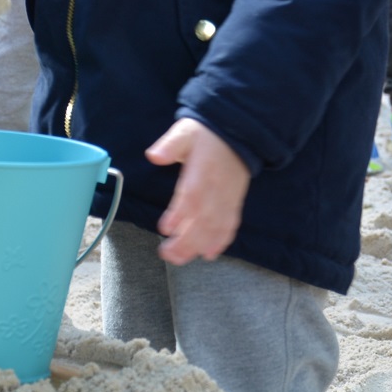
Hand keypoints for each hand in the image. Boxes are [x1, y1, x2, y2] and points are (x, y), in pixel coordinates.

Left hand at [146, 117, 251, 264]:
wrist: (237, 133)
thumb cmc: (205, 135)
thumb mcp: (184, 132)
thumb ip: (169, 144)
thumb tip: (154, 155)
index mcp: (202, 172)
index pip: (191, 197)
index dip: (179, 215)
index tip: (164, 229)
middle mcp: (216, 190)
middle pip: (203, 220)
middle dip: (186, 240)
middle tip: (167, 254)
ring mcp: (227, 199)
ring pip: (215, 227)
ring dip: (199, 246)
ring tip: (181, 259)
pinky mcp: (234, 203)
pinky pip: (230, 225)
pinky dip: (221, 242)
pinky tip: (209, 254)